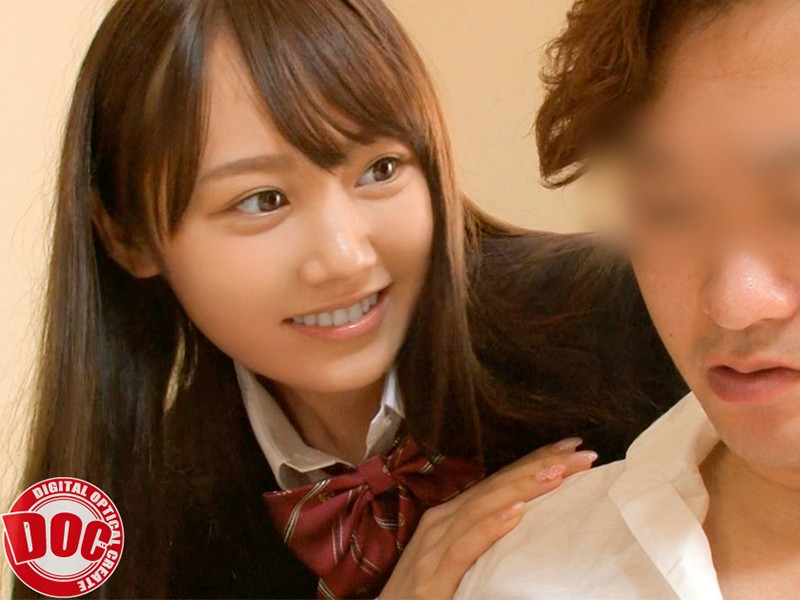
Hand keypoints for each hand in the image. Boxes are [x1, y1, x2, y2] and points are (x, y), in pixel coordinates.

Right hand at [379, 438, 597, 598]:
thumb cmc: (423, 593)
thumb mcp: (456, 557)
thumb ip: (482, 537)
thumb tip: (524, 518)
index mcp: (452, 516)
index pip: (500, 481)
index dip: (535, 461)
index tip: (572, 448)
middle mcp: (443, 521)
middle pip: (498, 487)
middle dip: (541, 466)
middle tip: (582, 454)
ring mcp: (435, 547)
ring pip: (484, 507)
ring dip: (523, 488)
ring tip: (558, 473)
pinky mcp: (432, 578)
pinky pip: (465, 547)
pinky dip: (490, 528)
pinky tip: (516, 515)